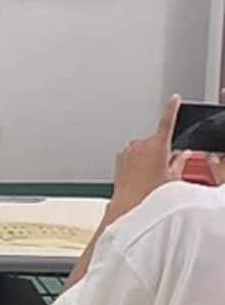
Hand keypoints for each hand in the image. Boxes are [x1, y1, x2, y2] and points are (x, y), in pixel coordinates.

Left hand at [107, 95, 187, 220]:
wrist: (128, 206)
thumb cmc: (149, 195)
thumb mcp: (173, 178)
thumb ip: (180, 162)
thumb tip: (184, 154)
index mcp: (157, 146)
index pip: (167, 121)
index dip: (172, 108)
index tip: (174, 99)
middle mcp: (140, 146)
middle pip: (156, 141)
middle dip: (162, 150)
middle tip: (163, 170)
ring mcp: (128, 151)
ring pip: (143, 148)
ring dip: (148, 156)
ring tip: (150, 176)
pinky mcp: (119, 158)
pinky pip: (132, 155)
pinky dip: (137, 161)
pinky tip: (139, 176)